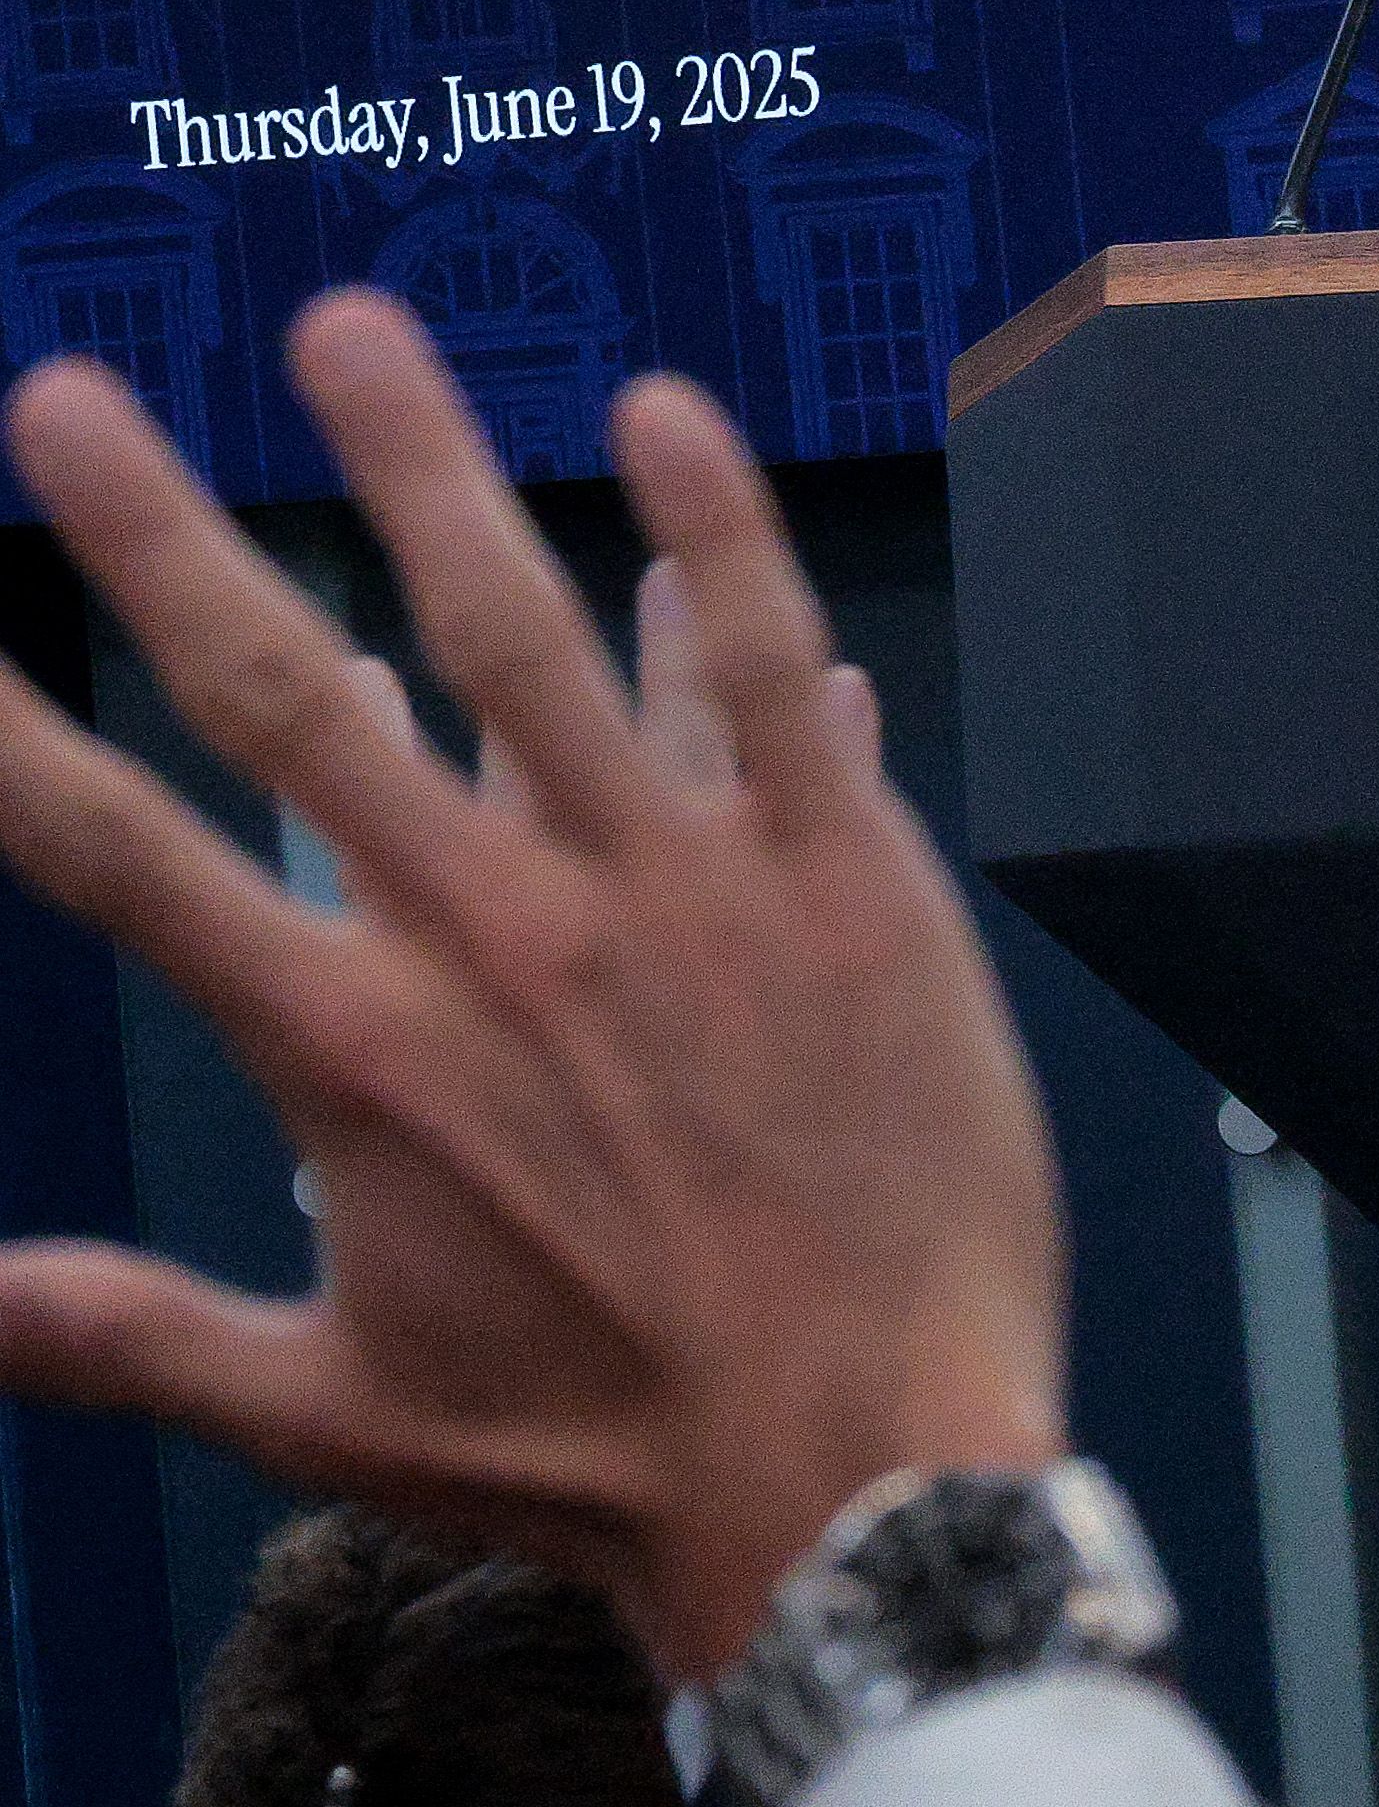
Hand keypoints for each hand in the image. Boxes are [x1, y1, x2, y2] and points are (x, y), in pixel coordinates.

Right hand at [0, 302, 1062, 1683]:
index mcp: (351, 1051)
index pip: (121, 857)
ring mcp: (678, 891)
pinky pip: (771, 674)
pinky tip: (669, 415)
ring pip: (524, 630)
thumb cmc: (606, 1458)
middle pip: (286, 691)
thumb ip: (126, 1332)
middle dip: (160, 533)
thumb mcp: (330, 1405)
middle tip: (62, 396)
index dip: (2, 739)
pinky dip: (719, 536)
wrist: (864, 1481)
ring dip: (425, 468)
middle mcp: (494, 936)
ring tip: (347, 326)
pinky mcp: (846, 882)